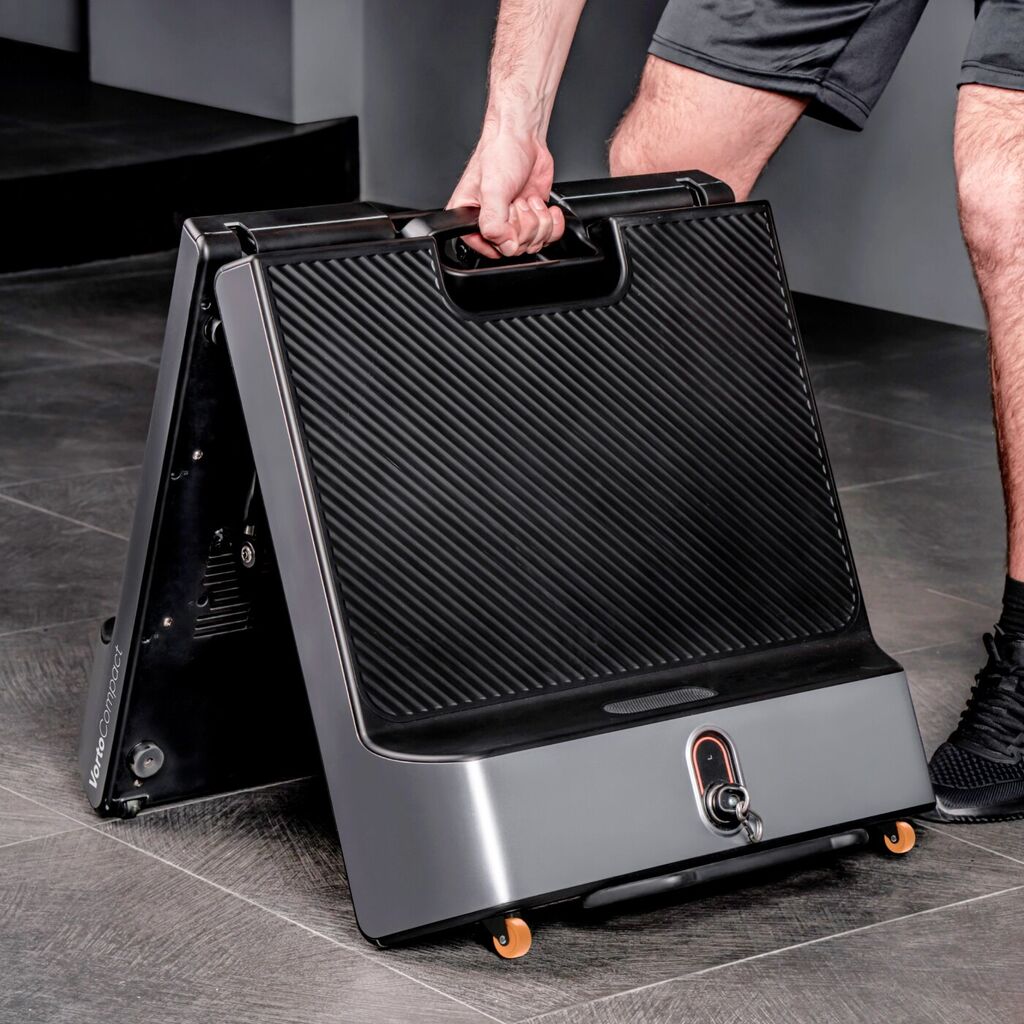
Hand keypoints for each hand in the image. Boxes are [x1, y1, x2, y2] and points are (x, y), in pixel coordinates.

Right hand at [447, 127, 565, 258]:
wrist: (523, 136)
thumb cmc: (499, 154)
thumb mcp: (492, 190)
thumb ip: (494, 223)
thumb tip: (506, 246)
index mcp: (471, 220)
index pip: (489, 250)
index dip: (505, 239)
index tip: (509, 218)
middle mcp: (492, 224)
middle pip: (515, 248)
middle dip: (525, 225)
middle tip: (518, 202)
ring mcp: (514, 222)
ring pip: (533, 244)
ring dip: (539, 222)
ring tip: (529, 199)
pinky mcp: (533, 217)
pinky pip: (548, 236)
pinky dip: (553, 223)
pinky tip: (545, 207)